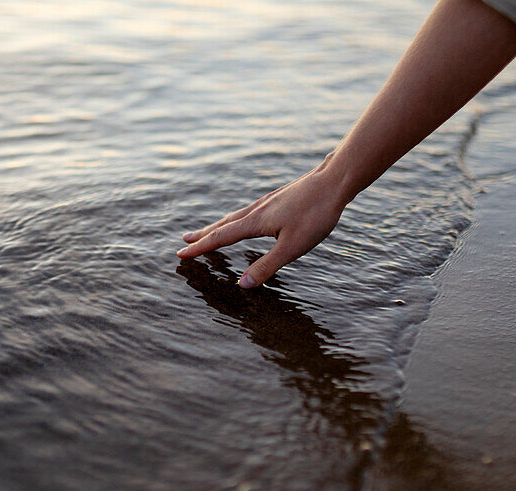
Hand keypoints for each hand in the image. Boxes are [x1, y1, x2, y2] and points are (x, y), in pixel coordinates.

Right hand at [177, 163, 347, 287]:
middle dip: (204, 235)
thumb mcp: (292, 248)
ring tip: (209, 231)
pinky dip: (237, 219)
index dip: (201, 248)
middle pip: (224, 224)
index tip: (181, 253)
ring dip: (219, 226)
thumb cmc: (316, 216)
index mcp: (255, 223)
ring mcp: (268, 202)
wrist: (334, 181)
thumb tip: (242, 285)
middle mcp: (257, 210)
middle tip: (185, 240)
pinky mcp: (279, 199)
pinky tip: (246, 220)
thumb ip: (266, 266)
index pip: (221, 238)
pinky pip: (249, 212)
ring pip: (236, 216)